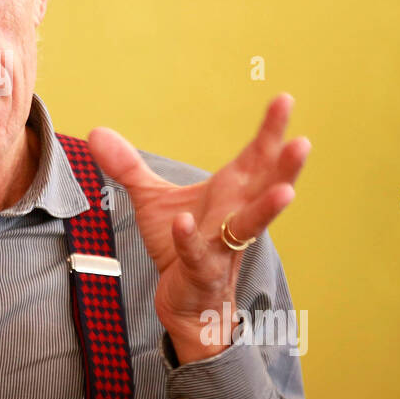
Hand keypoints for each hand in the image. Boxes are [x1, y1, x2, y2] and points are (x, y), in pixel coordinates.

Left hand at [87, 93, 309, 363]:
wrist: (183, 299)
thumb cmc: (180, 245)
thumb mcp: (152, 199)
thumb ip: (128, 165)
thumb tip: (96, 132)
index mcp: (230, 191)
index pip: (256, 156)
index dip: (270, 129)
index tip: (284, 99)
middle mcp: (234, 215)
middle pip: (265, 186)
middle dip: (285, 165)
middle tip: (303, 142)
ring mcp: (222, 245)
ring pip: (250, 224)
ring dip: (267, 208)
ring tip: (285, 191)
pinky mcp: (200, 270)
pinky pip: (196, 253)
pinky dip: (189, 238)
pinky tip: (184, 222)